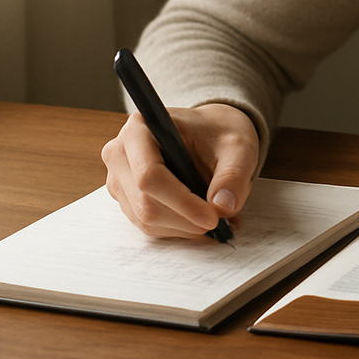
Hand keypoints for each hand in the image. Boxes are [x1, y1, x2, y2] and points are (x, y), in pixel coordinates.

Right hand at [101, 103, 258, 238]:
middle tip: (220, 221)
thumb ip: (233, 175)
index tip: (213, 216)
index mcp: (140, 129)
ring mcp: (120, 179)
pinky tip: (199, 220)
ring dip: (184, 227)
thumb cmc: (219, 133)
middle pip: (145, 203)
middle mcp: (121, 153)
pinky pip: (149, 225)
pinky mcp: (127, 199)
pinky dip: (178, 229)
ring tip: (216, 217)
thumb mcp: (238, 147)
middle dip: (185, 219)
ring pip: (146, 219)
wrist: (211, 134)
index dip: (181, 202)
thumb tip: (223, 207)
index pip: (150, 175)